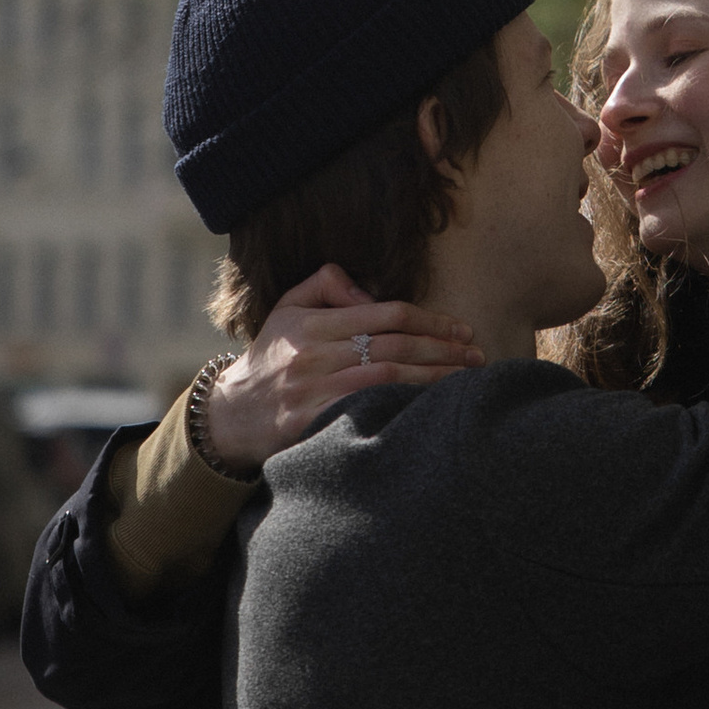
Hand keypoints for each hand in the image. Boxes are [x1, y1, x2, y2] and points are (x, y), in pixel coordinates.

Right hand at [201, 264, 481, 472]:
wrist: (231, 415)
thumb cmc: (272, 356)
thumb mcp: (288, 307)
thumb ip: (327, 285)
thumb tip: (371, 290)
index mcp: (312, 322)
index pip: (385, 313)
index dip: (430, 319)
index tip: (462, 329)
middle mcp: (312, 354)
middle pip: (393, 345)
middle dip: (442, 349)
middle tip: (477, 355)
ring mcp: (310, 390)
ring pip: (386, 378)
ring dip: (433, 378)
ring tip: (466, 379)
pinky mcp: (308, 423)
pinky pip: (365, 411)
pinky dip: (401, 406)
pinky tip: (429, 407)